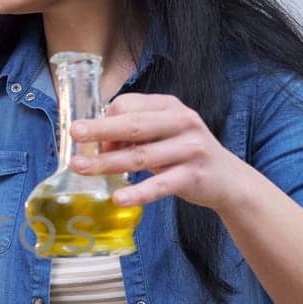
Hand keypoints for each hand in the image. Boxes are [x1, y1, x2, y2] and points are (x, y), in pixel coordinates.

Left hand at [70, 92, 251, 211]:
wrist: (228, 179)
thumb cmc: (185, 153)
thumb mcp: (164, 134)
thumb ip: (135, 134)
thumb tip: (99, 144)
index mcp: (170, 106)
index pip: (130, 105)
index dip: (107, 120)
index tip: (92, 140)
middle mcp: (183, 122)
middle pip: (134, 126)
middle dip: (101, 130)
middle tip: (74, 133)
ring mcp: (190, 149)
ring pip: (141, 156)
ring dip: (108, 163)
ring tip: (81, 168)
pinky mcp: (194, 176)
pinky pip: (160, 186)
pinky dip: (138, 193)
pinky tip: (118, 198)